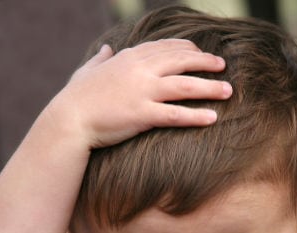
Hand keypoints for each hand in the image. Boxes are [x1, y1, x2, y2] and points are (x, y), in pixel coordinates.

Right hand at [45, 38, 231, 149]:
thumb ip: (101, 59)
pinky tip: (212, 118)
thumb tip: (107, 49)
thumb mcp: (87, 71)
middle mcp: (138, 71)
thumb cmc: (76, 98)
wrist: (67, 121)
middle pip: (180, 61)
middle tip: (222, 66)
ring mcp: (142, 92)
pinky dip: (196, 115)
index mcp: (128, 59)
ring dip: (209, 87)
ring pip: (184, 86)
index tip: (200, 52)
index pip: (163, 47)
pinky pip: (176, 114)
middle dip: (205, 62)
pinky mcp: (142, 115)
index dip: (185, 48)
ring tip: (228, 91)